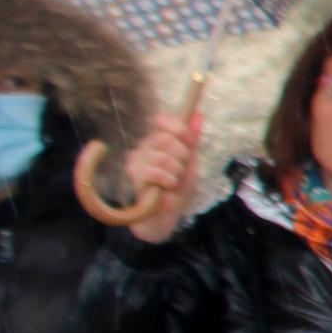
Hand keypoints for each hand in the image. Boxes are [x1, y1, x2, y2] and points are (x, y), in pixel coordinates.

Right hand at [118, 114, 200, 239]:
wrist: (164, 216)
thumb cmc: (177, 190)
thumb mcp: (191, 165)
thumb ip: (192, 141)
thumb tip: (198, 116)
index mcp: (160, 141)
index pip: (162, 121)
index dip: (176, 126)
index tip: (186, 136)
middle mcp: (145, 148)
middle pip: (166, 139)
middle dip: (181, 157)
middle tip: (181, 171)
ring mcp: (136, 161)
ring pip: (161, 157)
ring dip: (175, 173)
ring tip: (173, 183)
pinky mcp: (132, 177)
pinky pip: (152, 173)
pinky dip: (166, 182)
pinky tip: (166, 189)